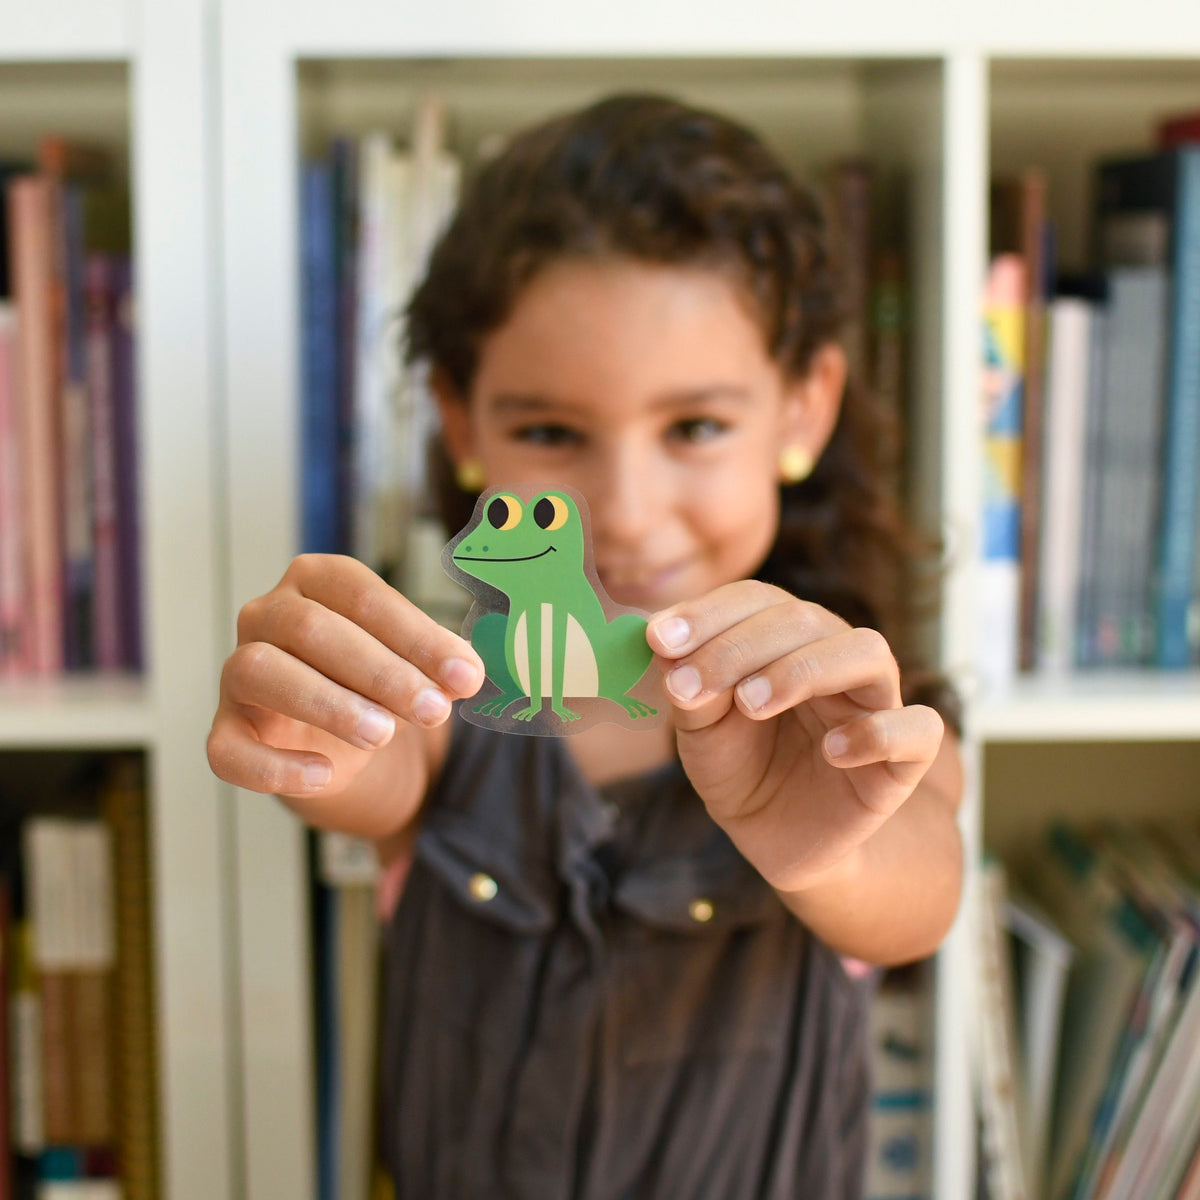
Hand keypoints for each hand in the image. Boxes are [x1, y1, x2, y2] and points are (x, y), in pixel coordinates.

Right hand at [207, 554, 483, 799]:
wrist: (339, 738)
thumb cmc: (376, 682)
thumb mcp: (416, 667)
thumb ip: (439, 666)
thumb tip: (466, 674)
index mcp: (317, 581)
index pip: (361, 594)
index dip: (415, 635)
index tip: (466, 676)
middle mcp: (267, 615)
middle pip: (312, 629)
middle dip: (381, 672)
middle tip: (432, 709)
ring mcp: (237, 672)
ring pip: (261, 672)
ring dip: (328, 703)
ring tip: (383, 734)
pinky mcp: (226, 730)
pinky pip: (228, 749)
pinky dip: (275, 767)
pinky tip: (325, 775)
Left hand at [646, 581, 944, 893]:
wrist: (774, 839)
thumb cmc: (739, 769)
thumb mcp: (700, 730)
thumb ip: (689, 687)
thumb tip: (660, 640)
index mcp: (785, 638)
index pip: (756, 600)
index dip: (708, 612)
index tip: (658, 639)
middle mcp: (834, 657)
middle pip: (805, 619)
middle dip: (739, 646)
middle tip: (693, 685)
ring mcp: (874, 703)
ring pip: (867, 652)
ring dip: (803, 669)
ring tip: (751, 705)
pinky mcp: (904, 759)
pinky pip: (917, 729)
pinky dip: (877, 733)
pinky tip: (831, 753)